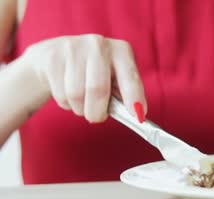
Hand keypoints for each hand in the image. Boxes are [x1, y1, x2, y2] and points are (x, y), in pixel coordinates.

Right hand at [23, 34, 146, 122]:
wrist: (53, 58)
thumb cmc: (92, 74)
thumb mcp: (113, 80)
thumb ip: (124, 96)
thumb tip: (135, 116)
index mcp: (121, 51)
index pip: (130, 77)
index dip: (134, 97)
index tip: (138, 115)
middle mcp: (98, 45)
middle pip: (98, 89)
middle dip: (97, 111)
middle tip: (96, 117)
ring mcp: (73, 48)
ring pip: (77, 95)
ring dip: (80, 108)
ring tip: (82, 100)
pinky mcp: (52, 57)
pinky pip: (61, 94)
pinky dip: (66, 103)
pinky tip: (66, 91)